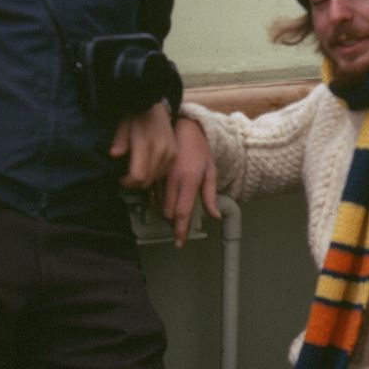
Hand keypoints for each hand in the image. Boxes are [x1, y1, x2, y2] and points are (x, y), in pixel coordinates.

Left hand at [110, 101, 175, 189]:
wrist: (155, 105)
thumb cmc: (135, 115)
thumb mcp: (123, 125)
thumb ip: (120, 141)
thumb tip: (114, 154)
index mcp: (147, 144)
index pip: (138, 175)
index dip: (127, 182)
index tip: (120, 178)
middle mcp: (161, 151)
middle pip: (147, 180)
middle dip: (134, 183)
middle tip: (125, 177)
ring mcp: (170, 153)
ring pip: (155, 178)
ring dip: (144, 179)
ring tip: (134, 171)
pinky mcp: (174, 154)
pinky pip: (163, 172)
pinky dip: (153, 174)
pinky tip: (145, 167)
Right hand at [161, 116, 218, 246]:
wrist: (183, 127)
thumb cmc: (199, 148)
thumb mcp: (210, 171)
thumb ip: (211, 195)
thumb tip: (215, 216)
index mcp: (189, 179)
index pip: (183, 211)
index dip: (180, 230)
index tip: (180, 242)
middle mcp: (173, 178)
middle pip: (168, 212)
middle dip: (173, 223)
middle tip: (179, 227)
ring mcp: (161, 175)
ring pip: (158, 204)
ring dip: (166, 213)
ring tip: (174, 215)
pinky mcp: (153, 172)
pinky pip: (152, 194)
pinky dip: (158, 202)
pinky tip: (166, 201)